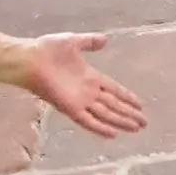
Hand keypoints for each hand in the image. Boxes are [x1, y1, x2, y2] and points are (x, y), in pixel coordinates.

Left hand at [21, 33, 147, 138]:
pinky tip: (114, 134)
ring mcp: (79, 101)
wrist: (30, 59)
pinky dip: (101, 128)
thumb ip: (90, 42)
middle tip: (144, 123)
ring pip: (106, 114)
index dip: (127, 97)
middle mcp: (87, 92)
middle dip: (129, 114)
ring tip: (136, 129)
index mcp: (90, 77)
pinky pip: (88, 121)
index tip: (141, 104)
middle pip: (113, 105)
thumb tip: (105, 40)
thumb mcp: (74, 41)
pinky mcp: (70, 108)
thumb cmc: (48, 49)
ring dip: (121, 122)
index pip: (114, 90)